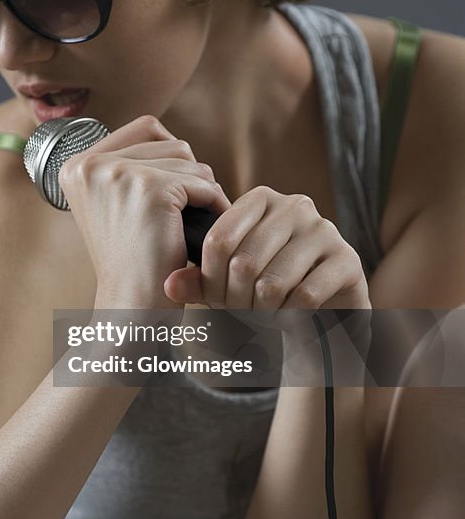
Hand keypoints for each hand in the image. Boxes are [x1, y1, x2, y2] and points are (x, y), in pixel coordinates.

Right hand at [58, 115, 231, 307]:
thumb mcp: (113, 204)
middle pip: (168, 141)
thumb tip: (171, 138)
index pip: (144, 128)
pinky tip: (202, 231)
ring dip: (201, 189)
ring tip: (192, 221)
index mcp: (75, 165)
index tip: (173, 192)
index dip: (169, 156)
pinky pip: (201, 182)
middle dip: (187, 174)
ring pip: (187, 159)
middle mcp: (90, 164)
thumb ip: (129, 166)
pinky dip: (212, 205)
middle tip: (187, 211)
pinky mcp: (150, 190)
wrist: (131, 307)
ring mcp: (118, 174)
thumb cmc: (130, 261)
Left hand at [163, 186, 370, 335]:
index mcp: (260, 199)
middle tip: (238, 314)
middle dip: (235, 300)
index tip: (214, 299)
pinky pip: (304, 296)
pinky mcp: (348, 260)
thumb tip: (170, 286)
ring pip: (272, 282)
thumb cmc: (263, 292)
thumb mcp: (224, 284)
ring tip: (261, 317)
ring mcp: (325, 230)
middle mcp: (295, 205)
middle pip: (244, 262)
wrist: (318, 315)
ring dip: (260, 312)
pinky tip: (287, 319)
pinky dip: (288, 317)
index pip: (219, 239)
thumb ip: (196, 281)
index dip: (210, 279)